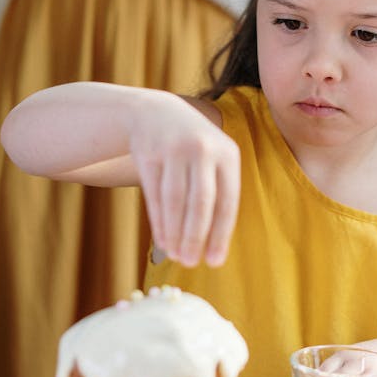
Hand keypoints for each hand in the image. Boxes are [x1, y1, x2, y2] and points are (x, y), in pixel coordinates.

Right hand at [128, 94, 239, 267]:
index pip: (227, 201)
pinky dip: (159, 221)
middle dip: (196, 236)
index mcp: (228, 154)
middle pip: (201, 201)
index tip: (214, 261)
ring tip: (177, 256)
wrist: (156, 113)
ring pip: (175, 200)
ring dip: (175, 232)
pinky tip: (163, 240)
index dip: (221, 234)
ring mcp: (173, 150)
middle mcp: (202, 149)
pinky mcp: (149, 154)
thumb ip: (219, 195)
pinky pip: (154, 195)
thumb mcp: (214, 159)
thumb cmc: (193, 149)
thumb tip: (216, 246)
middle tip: (192, 263)